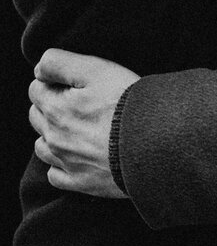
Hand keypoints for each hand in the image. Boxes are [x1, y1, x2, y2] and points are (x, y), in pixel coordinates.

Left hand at [28, 49, 139, 197]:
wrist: (151, 142)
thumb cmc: (125, 101)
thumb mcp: (95, 68)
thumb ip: (58, 63)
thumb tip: (38, 70)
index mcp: (55, 109)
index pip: (36, 88)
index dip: (54, 80)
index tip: (76, 80)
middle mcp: (53, 138)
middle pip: (37, 116)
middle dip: (51, 105)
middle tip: (80, 100)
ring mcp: (65, 162)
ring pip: (42, 146)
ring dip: (52, 134)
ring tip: (78, 126)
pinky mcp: (80, 182)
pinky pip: (55, 175)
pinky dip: (60, 164)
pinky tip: (77, 155)